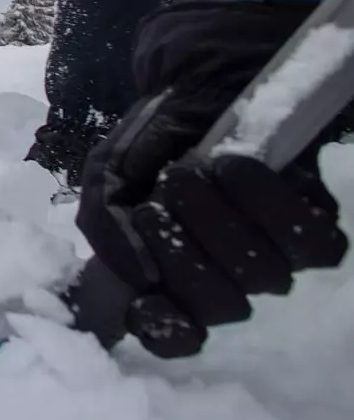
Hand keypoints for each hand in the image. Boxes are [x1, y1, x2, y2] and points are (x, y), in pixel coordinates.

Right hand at [75, 90, 347, 357]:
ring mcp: (271, 255)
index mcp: (169, 278)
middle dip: (183, 254)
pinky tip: (233, 168)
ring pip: (263, 276)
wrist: (198, 84)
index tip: (151, 301)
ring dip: (217, 221)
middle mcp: (223, 277)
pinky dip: (268, 204)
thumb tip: (136, 279)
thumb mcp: (108, 175)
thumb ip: (104, 225)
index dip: (166, 330)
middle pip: (221, 306)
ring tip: (187, 172)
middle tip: (156, 203)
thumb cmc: (151, 138)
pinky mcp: (313, 227)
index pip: (174, 334)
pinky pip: (310, 244)